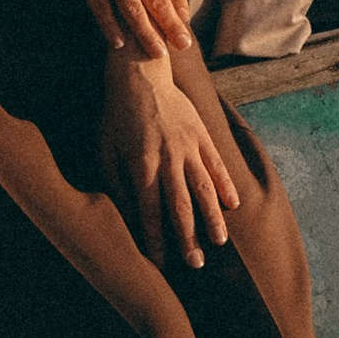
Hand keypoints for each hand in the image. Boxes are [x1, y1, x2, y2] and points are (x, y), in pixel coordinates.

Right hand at [42, 0, 191, 58]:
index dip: (178, 2)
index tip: (186, 19)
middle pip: (156, 0)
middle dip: (171, 26)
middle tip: (183, 46)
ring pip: (133, 9)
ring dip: (146, 33)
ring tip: (157, 53)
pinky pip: (101, 7)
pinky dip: (109, 26)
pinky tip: (118, 43)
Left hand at [100, 54, 241, 270]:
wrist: (139, 72)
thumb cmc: (116, 115)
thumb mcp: (105, 150)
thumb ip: (117, 185)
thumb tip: (128, 217)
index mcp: (142, 164)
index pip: (150, 212)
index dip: (156, 241)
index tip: (161, 265)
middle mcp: (169, 157)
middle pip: (181, 205)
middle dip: (188, 238)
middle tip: (196, 264)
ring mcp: (189, 145)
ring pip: (204, 187)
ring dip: (212, 217)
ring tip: (219, 242)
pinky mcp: (202, 133)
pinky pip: (217, 164)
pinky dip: (226, 185)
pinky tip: (233, 205)